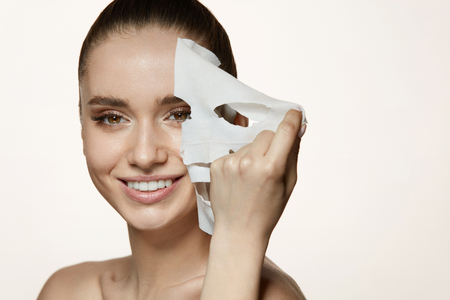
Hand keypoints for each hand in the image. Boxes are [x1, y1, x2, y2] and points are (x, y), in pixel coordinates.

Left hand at [209, 109, 303, 240]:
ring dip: (254, 152)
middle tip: (271, 162)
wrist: (238, 230)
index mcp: (271, 168)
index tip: (295, 112)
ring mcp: (230, 163)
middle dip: (272, 142)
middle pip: (265, 134)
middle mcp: (249, 162)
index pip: (284, 131)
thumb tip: (298, 128)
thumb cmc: (268, 210)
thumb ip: (293, 154)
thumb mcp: (289, 184)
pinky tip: (239, 179)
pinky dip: (239, 160)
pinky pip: (234, 152)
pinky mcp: (216, 165)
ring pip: (248, 143)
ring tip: (251, 176)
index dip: (292, 118)